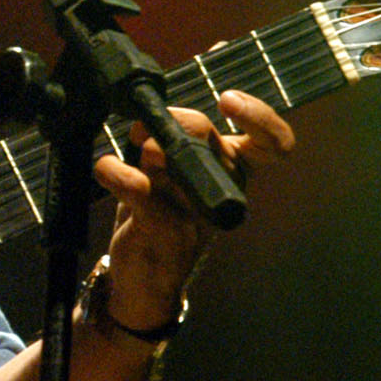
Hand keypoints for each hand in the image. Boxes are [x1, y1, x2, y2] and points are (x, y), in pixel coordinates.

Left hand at [91, 91, 295, 330]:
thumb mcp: (167, 171)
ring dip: (142, 149)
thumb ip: (166, 141)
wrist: (144, 280)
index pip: (274, 145)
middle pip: (206, 133)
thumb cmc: (159, 215)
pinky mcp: (166, 230)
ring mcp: (196, 214)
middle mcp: (224, 192)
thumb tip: (147, 120)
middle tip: (144, 129)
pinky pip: (140, 188)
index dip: (262, 118)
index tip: (228, 100)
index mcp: (234, 172)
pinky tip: (106, 169)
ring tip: (128, 156)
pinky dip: (116, 172)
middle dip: (171, 120)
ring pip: (168, 156)